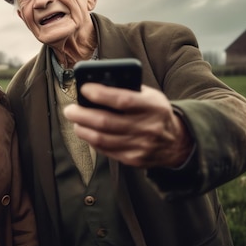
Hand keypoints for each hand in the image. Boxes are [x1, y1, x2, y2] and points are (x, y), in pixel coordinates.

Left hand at [63, 84, 192, 168]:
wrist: (175, 142)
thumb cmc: (156, 112)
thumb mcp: (150, 96)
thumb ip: (127, 90)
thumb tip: (96, 86)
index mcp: (152, 106)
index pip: (122, 100)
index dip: (100, 94)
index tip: (84, 89)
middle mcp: (147, 127)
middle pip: (105, 122)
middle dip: (82, 115)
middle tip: (69, 109)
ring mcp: (139, 146)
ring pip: (101, 139)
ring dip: (83, 129)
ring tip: (76, 121)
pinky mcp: (133, 159)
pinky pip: (106, 150)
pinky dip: (92, 140)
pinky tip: (87, 132)